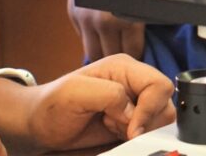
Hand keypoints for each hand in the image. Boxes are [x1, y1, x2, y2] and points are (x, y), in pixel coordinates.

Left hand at [22, 53, 175, 150]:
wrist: (41, 124)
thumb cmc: (52, 105)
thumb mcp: (76, 93)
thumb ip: (108, 94)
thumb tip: (132, 111)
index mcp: (124, 67)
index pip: (159, 84)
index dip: (150, 108)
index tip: (131, 127)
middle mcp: (132, 82)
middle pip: (164, 104)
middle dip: (144, 122)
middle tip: (117, 125)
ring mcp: (132, 102)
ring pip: (160, 120)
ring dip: (139, 130)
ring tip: (112, 126)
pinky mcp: (129, 121)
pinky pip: (147, 132)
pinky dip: (134, 139)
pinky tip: (114, 133)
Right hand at [67, 0, 147, 60]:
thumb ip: (145, 11)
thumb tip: (155, 31)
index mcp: (125, 16)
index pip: (133, 51)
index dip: (139, 56)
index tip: (141, 54)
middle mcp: (103, 22)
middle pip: (111, 56)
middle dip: (120, 57)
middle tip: (126, 53)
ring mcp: (85, 20)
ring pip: (92, 53)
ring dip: (103, 53)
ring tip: (111, 47)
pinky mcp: (73, 16)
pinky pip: (83, 38)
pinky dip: (91, 39)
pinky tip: (100, 33)